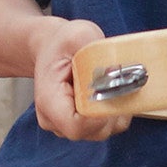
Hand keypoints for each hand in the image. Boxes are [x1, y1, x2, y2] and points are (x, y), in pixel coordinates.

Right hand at [24, 18, 107, 141]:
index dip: (100, 115)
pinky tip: (113, 92)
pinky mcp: (80, 126)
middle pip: (92, 130)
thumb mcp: (78, 35)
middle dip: (112, 108)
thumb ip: (97, 52)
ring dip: (116, 110)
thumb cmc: (61, 43)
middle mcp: (54, 119)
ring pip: (102, 131)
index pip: (76, 126)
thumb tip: (118, 70)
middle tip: (118, 82)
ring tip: (113, 85)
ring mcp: (66, 126)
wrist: (51, 48)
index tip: (112, 91)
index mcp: (49, 99)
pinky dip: (116, 112)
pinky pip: (106, 127)